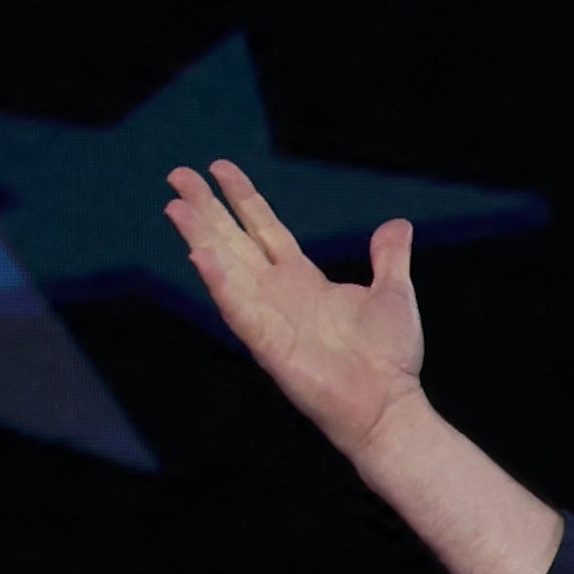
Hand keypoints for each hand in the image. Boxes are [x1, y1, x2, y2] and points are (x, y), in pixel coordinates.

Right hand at [163, 156, 422, 460]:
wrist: (389, 406)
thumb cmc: (389, 358)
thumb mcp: (393, 293)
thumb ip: (388, 257)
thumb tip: (397, 225)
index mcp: (301, 279)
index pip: (262, 228)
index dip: (241, 197)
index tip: (218, 167)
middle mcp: (277, 294)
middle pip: (233, 240)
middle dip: (206, 209)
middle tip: (177, 175)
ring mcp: (268, 318)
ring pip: (225, 268)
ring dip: (200, 237)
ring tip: (176, 207)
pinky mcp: (267, 345)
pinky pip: (237, 309)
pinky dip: (219, 283)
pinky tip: (199, 255)